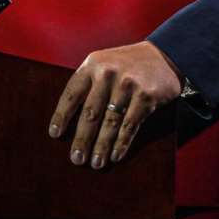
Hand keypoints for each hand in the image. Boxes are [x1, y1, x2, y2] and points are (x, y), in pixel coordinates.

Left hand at [48, 40, 181, 168]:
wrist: (164, 56)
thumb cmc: (127, 65)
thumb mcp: (104, 64)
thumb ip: (88, 83)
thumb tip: (69, 121)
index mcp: (93, 64)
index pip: (72, 94)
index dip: (62, 116)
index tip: (55, 134)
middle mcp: (108, 73)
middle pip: (90, 113)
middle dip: (82, 139)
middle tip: (76, 159)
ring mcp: (128, 84)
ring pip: (110, 122)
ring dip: (101, 146)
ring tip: (96, 163)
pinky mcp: (145, 96)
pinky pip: (130, 125)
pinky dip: (121, 143)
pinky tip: (115, 155)